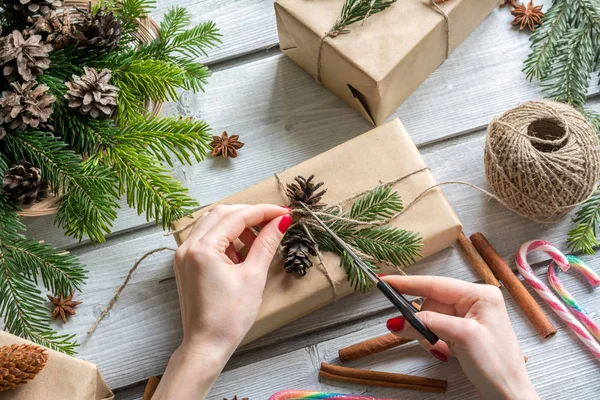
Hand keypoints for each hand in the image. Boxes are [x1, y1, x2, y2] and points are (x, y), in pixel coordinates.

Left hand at [153, 204, 291, 399]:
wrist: (206, 345)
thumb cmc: (229, 317)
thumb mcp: (254, 276)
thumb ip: (266, 244)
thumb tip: (281, 222)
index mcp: (203, 249)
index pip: (237, 216)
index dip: (264, 211)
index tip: (285, 213)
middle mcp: (188, 246)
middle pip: (222, 213)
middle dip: (250, 214)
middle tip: (275, 222)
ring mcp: (184, 254)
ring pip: (213, 222)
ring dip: (237, 224)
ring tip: (259, 239)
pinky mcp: (185, 263)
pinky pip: (206, 237)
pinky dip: (226, 237)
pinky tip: (241, 250)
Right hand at [382, 276, 538, 399]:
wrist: (509, 394)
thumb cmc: (497, 366)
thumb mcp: (462, 337)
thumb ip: (430, 323)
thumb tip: (401, 320)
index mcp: (480, 295)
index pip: (436, 284)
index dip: (408, 283)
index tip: (386, 281)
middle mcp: (475, 302)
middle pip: (431, 302)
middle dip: (421, 320)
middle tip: (410, 331)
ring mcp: (470, 317)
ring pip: (432, 318)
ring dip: (429, 334)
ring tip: (443, 350)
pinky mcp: (465, 332)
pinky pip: (438, 330)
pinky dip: (436, 341)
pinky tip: (447, 352)